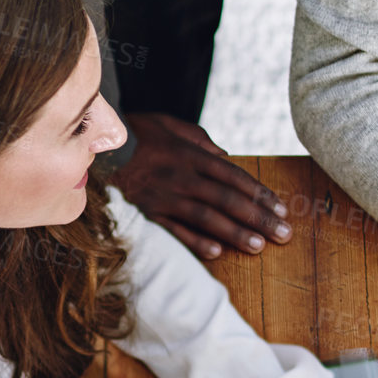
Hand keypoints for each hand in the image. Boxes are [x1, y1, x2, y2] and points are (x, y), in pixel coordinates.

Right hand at [110, 113, 291, 259]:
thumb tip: (225, 157)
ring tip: (259, 247)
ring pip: (207, 217)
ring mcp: (165, 196)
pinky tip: (217, 253)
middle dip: (259, 218)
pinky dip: (195, 242)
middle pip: (228, 200)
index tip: (281, 209)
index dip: (260, 194)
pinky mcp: (147, 213)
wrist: (94, 146)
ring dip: (235, 233)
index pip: (234, 177)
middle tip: (283, 235)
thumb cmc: (136, 133)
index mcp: (192, 155)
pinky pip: (174, 230)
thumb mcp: (171, 124)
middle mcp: (183, 176)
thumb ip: (200, 140)